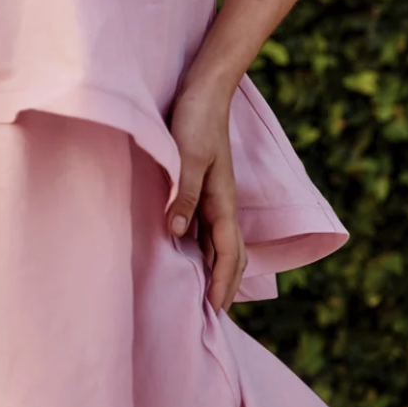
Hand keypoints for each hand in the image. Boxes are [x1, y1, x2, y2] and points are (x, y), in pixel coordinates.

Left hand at [167, 83, 247, 313]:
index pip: (229, 253)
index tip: (214, 311)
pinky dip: (204, 249)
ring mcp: (214, 195)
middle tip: (213, 316)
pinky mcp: (202, 186)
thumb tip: (176, 234)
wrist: (205, 89)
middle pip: (231, 255)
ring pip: (220, 243)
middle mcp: (222, 203)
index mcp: (223, 201)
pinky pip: (206, 228)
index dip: (223, 283)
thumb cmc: (196, 119)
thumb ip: (183, 194)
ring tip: (204, 295)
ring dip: (216, 270)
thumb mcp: (188, 156)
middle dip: (226, 285)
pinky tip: (189, 254)